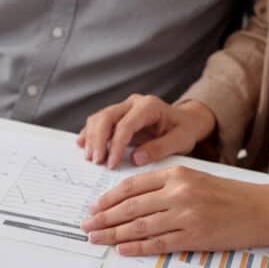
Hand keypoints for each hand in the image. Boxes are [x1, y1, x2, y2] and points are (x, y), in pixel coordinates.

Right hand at [76, 95, 216, 168]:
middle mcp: (133, 103)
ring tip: (91, 158)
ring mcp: (122, 108)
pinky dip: (88, 134)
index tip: (111, 164)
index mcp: (149, 106)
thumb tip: (136, 158)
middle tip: (96, 162)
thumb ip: (160, 148)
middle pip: (106, 117)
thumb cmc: (184, 130)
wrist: (185, 121)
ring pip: (98, 118)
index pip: (125, 125)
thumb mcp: (181, 141)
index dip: (116, 145)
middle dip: (98, 140)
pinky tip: (83, 146)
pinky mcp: (116, 116)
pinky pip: (97, 122)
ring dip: (91, 138)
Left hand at [80, 166, 268, 254]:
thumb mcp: (196, 178)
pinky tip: (122, 249)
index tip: (94, 207)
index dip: (108, 198)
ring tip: (97, 239)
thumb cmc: (230, 195)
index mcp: (177, 174)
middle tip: (86, 226)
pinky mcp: (195, 237)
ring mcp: (186, 216)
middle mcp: (179, 193)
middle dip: (104, 218)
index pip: (132, 186)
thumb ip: (165, 186)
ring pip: (140, 226)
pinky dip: (137, 247)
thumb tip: (131, 200)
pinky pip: (158, 243)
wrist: (264, 210)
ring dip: (114, 234)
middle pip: (130, 207)